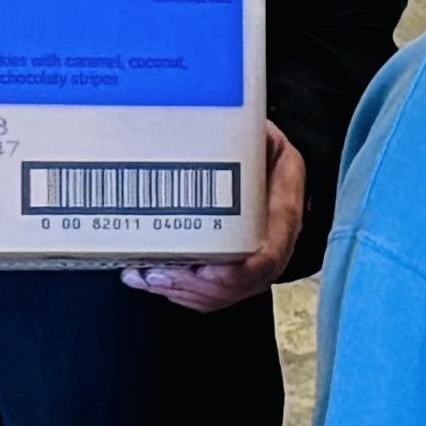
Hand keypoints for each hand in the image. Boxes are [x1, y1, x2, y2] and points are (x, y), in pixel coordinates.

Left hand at [126, 126, 305, 307]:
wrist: (275, 175)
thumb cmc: (265, 157)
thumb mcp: (265, 138)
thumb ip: (249, 135)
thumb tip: (222, 128)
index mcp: (284, 214)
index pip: (266, 259)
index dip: (231, 273)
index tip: (199, 270)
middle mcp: (276, 248)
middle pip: (236, 286)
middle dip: (191, 285)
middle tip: (152, 272)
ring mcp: (258, 267)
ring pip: (220, 296)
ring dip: (178, 290)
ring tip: (141, 275)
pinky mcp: (238, 276)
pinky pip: (210, 296)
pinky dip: (178, 292)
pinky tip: (148, 278)